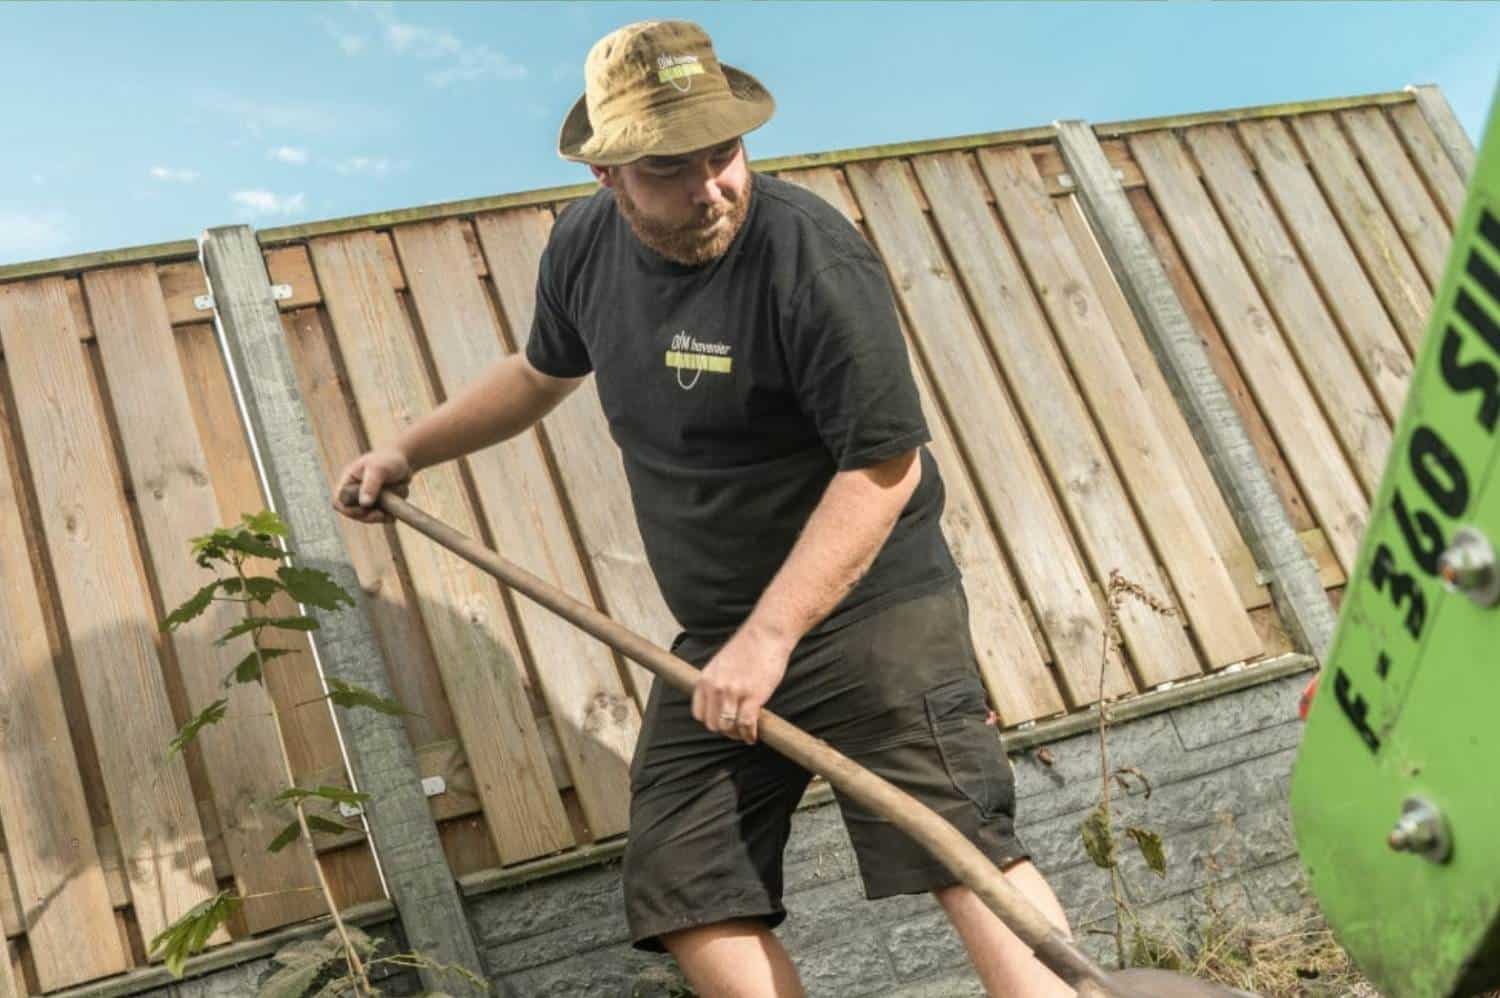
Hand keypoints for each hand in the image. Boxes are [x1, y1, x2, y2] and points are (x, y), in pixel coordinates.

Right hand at [332, 447, 412, 523]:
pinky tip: (398, 504)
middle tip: (381, 514)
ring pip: (371, 517)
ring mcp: (368, 501)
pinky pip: (383, 518)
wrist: (404, 460)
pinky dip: (391, 514)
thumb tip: (364, 504)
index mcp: (348, 482)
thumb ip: (371, 485)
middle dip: (368, 515)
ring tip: (395, 494)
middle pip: (354, 514)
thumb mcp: (379, 469)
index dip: (348, 510)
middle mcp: (355, 494)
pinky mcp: (380, 507)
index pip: (338, 502)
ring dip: (384, 511)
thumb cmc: (388, 460)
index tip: (364, 510)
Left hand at [691, 622, 794, 743]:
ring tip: (745, 734)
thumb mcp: (721, 664)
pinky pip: (747, 725)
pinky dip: (750, 735)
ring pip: (728, 727)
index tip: (721, 722)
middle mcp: (715, 687)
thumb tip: (720, 702)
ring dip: (737, 735)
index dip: (711, 721)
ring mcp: (734, 693)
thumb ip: (716, 682)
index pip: (699, 713)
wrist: (767, 634)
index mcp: (705, 679)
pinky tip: (754, 736)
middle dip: (724, 730)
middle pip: (712, 724)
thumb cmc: (748, 646)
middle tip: (736, 730)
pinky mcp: (753, 697)